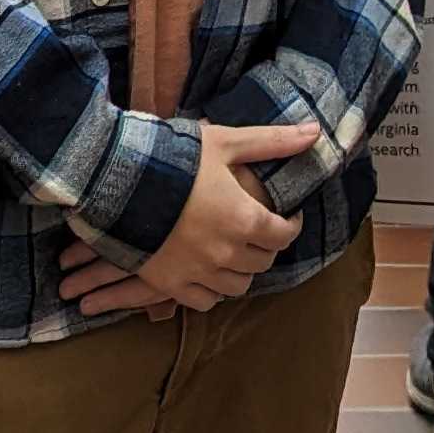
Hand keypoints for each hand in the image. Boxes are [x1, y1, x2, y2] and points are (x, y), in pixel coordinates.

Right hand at [54, 122, 317, 317]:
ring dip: (242, 270)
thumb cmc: (176, 158)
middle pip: (262, 262)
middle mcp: (227, 252)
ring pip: (237, 286)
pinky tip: (209, 272)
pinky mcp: (171, 284)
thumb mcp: (226, 143)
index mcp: (245, 219)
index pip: (284, 235)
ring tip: (236, 252)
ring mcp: (198, 272)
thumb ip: (273, 142)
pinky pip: (204, 301)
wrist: (117, 183)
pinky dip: (212, 291)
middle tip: (259, 230)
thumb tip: (316, 131)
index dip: (291, 224)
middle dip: (267, 246)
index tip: (287, 215)